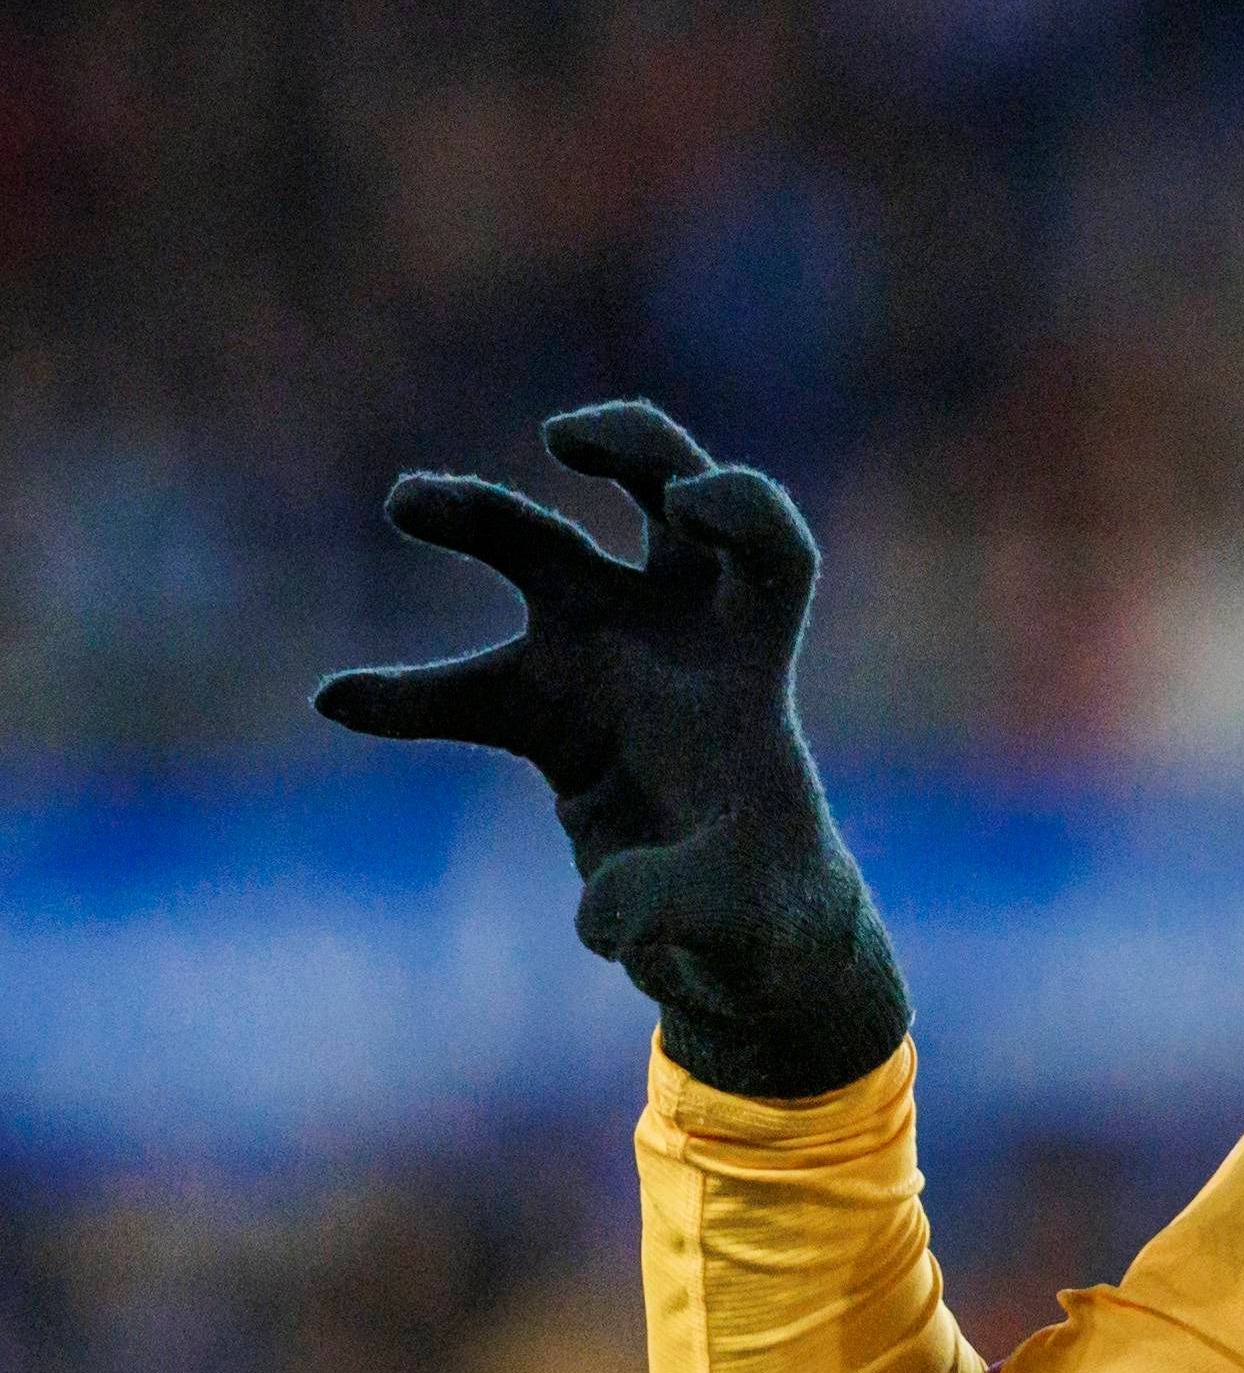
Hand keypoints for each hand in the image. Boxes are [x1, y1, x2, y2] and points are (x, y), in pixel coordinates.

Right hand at [315, 403, 908, 1099]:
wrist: (736, 935)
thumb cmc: (763, 908)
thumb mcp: (741, 921)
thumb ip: (679, 909)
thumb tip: (598, 913)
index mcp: (749, 666)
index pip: (773, 555)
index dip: (746, 510)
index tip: (695, 503)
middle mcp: (680, 637)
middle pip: (666, 497)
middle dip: (624, 446)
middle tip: (562, 438)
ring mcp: (608, 660)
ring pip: (544, 551)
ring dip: (478, 513)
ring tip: (407, 501)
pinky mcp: (549, 711)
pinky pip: (466, 690)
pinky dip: (406, 696)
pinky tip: (341, 701)